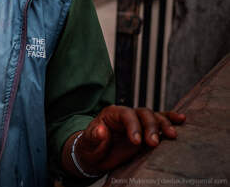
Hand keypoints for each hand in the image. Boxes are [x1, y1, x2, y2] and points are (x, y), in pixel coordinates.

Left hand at [63, 105, 185, 176]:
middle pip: (143, 114)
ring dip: (163, 125)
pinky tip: (181, 120)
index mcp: (112, 114)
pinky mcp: (147, 131)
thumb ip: (94, 136)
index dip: (133, 126)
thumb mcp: (88, 143)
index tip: (137, 142)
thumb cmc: (91, 147)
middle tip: (153, 143)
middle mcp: (127, 115)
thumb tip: (100, 130)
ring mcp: (138, 122)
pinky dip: (170, 120)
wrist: (96, 155)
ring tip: (171, 135)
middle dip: (150, 127)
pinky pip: (160, 121)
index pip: (126, 114)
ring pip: (154, 117)